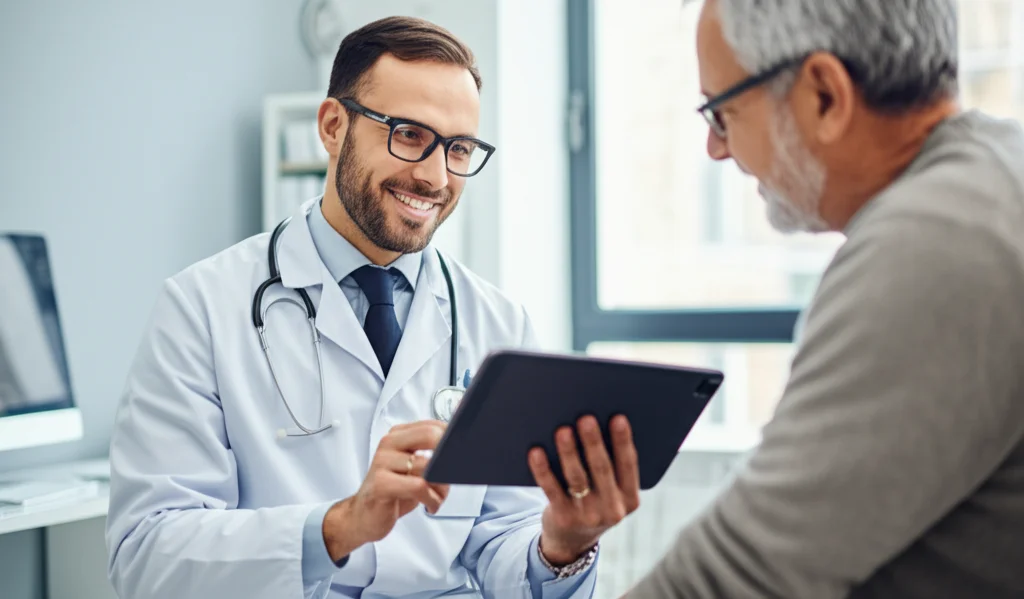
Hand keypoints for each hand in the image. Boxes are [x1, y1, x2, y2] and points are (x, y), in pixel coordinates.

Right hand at [323, 420, 448, 561]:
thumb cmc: (393, 492)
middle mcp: (389, 444)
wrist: (363, 516)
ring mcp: (382, 461)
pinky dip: (431, 499)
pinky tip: (429, 506)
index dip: (453, 439)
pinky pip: (418, 485)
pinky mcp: (381, 483)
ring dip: (441, 488)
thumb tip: (460, 455)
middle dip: (449, 458)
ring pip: (428, 466)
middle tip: (452, 476)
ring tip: (437, 498)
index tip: (463, 454)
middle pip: (431, 436)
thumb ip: (434, 458)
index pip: (433, 424)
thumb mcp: (415, 470)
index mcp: (398, 435)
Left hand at [529, 414, 640, 564]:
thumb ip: (610, 467)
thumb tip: (594, 423)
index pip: (629, 465)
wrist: (572, 541)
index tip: (618, 418)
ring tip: (562, 430)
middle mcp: (612, 509)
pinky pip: (552, 490)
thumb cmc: (594, 500)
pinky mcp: (564, 518)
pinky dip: (543, 470)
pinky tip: (536, 452)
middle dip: (593, 442)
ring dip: (569, 452)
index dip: (624, 441)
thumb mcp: (611, 491)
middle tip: (586, 418)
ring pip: (577, 478)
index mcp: (630, 498)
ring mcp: (587, 516)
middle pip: (602, 469)